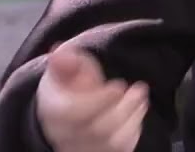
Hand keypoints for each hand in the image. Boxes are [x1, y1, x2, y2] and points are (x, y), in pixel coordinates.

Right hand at [35, 45, 149, 151]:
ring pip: (112, 142)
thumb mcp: (64, 68)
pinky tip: (137, 111)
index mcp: (54, 112)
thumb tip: (59, 52)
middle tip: (139, 90)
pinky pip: (122, 148)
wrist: (68, 111)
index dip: (99, 101)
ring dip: (132, 118)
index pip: (72, 114)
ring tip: (141, 98)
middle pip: (97, 130)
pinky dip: (134, 129)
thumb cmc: (68, 86)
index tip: (119, 85)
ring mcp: (84, 148)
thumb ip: (65, 61)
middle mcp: (66, 136)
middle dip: (123, 109)